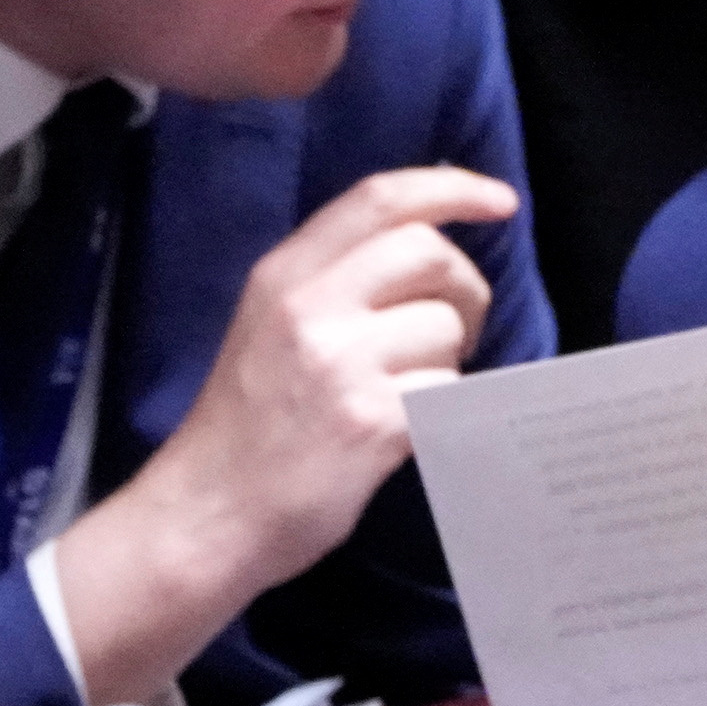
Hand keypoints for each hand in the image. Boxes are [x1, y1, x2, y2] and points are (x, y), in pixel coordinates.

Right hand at [53, 167, 513, 704]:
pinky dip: (442, 411)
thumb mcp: (268, 327)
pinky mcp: (372, 422)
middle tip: (453, 330)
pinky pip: (447, 391)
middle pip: (428, 253)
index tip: (500, 201)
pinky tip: (407, 432)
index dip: (451, 188)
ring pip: (445, 328)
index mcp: (282, 275)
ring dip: (448, 361)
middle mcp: (309, 306)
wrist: (206, 516)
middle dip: (462, 287)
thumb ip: (334, 284)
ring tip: (410, 393)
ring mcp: (340, 364)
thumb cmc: (245, 427)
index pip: (379, 199)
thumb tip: (430, 251)